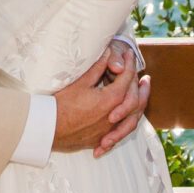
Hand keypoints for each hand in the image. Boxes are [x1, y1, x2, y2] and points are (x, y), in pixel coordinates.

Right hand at [50, 42, 146, 156]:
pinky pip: (120, 132)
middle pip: (135, 101)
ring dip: (139, 106)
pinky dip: (128, 123)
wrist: (48, 129)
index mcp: (110, 100)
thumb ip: (97, 67)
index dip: (129, 64)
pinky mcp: (100, 139)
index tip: (129, 54)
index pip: (126, 79)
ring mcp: (108, 131)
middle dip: (141, 88)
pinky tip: (127, 119)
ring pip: (132, 120)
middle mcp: (113, 117)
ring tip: (142, 99)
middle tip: (145, 78)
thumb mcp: (80, 82)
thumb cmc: (61, 105)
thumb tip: (108, 53)